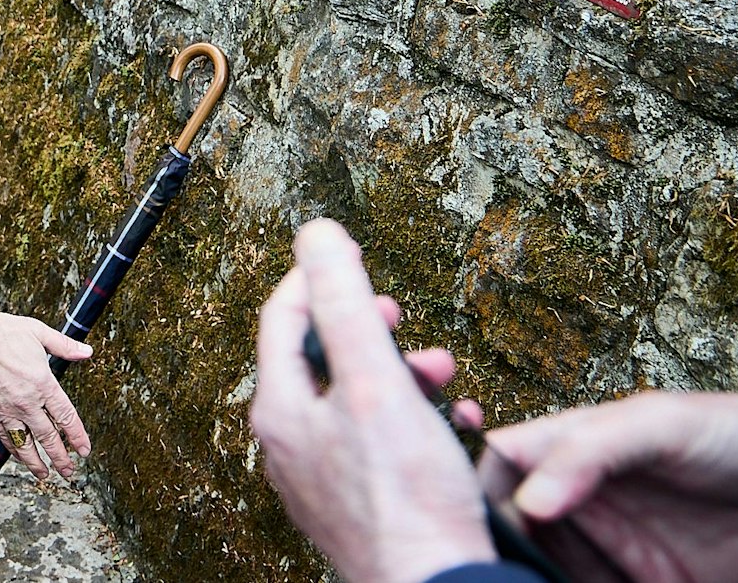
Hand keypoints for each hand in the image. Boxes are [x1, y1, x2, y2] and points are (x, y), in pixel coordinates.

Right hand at [0, 311, 92, 480]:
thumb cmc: (0, 334)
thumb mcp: (39, 332)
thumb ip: (64, 346)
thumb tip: (86, 351)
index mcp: (43, 384)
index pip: (66, 417)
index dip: (78, 437)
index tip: (84, 450)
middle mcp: (27, 402)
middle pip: (48, 438)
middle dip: (61, 458)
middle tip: (69, 471)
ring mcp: (7, 410)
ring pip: (26, 444)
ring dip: (36, 463)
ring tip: (45, 475)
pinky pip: (5, 437)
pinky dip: (14, 450)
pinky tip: (19, 456)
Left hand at [250, 218, 494, 582]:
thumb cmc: (405, 500)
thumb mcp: (375, 381)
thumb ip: (346, 304)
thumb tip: (317, 234)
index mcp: (282, 411)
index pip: (281, 319)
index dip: (314, 276)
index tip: (344, 253)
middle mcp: (293, 446)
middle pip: (320, 359)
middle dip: (366, 327)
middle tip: (395, 314)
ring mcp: (326, 477)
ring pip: (356, 401)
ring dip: (399, 372)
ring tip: (441, 370)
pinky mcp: (362, 502)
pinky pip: (381, 442)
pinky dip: (416, 418)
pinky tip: (456, 421)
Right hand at [481, 390, 737, 582]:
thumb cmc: (734, 433)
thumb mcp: (659, 423)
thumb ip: (591, 450)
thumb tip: (528, 500)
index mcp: (570, 451)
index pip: (499, 467)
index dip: (477, 490)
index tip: (473, 522)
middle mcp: (579, 504)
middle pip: (510, 528)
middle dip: (497, 548)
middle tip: (496, 571)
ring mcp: (608, 552)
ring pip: (544, 569)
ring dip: (533, 577)